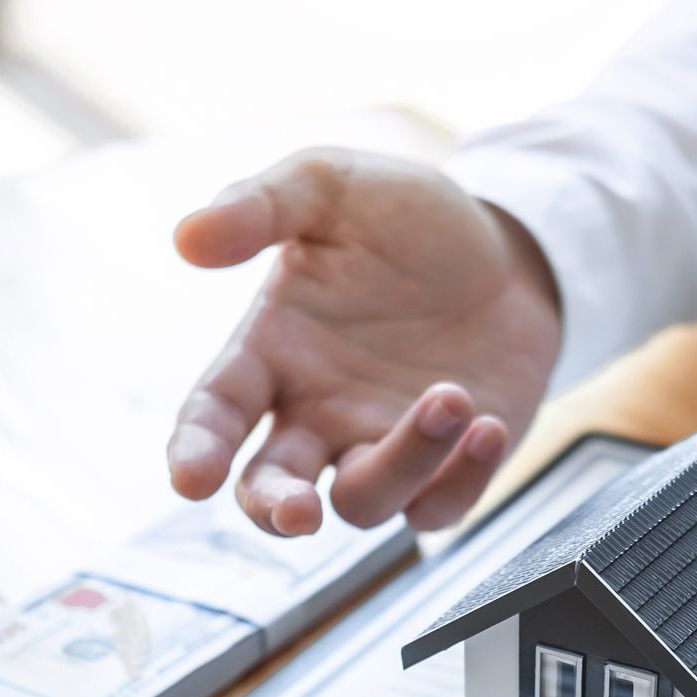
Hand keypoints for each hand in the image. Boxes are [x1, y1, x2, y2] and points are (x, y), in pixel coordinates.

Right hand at [169, 147, 561, 535]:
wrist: (509, 248)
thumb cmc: (406, 218)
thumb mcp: (330, 186)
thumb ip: (260, 206)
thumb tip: (187, 237)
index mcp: (271, 352)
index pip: (214, 413)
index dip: (196, 449)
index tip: (191, 478)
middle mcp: (316, 413)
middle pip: (271, 490)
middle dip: (276, 509)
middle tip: (300, 511)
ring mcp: (379, 445)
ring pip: (364, 500)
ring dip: (403, 462)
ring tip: (450, 396)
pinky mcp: (447, 467)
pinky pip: (440, 507)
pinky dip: (461, 480)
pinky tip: (488, 427)